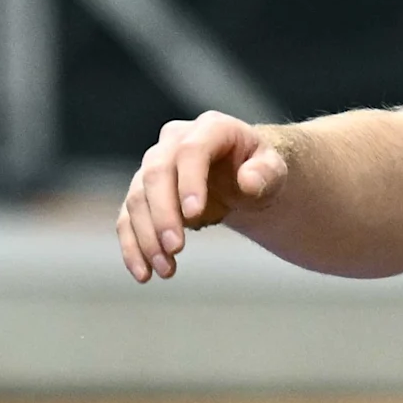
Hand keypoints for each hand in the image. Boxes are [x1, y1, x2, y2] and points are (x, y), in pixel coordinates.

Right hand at [117, 112, 288, 283]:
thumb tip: (248, 182)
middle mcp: (174, 142)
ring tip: (166, 270)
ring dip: (147, 237)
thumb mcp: (274, 169)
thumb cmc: (258, 170)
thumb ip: (266, 173)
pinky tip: (144, 274)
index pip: (192, 150)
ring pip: (137, 198)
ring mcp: (154, 166)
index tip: (193, 214)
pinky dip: (132, 247)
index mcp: (210, 128)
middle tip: (175, 248)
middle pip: (156, 173)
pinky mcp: (142, 193)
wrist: (240, 175)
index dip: (189, 180)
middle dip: (163, 213)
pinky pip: (128, 219)